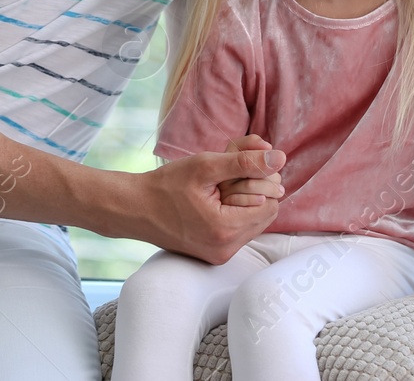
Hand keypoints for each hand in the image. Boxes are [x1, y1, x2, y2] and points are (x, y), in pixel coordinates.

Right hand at [138, 142, 285, 264]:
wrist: (134, 208)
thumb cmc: (166, 185)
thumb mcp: (206, 166)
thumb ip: (245, 162)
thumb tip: (279, 158)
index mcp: (225, 231)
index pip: (271, 203)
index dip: (262, 180)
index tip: (240, 167)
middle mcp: (226, 250)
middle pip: (265, 214)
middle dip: (255, 189)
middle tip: (229, 174)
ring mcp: (219, 255)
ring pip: (253, 221)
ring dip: (245, 199)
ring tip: (220, 186)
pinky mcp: (213, 254)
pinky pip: (239, 230)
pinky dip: (234, 211)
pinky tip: (215, 199)